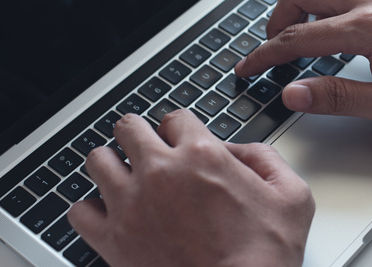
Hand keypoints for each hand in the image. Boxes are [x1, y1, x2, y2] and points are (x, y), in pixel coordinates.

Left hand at [67, 110, 314, 266]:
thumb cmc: (265, 255)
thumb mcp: (292, 196)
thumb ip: (266, 158)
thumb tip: (238, 150)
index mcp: (203, 156)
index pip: (175, 118)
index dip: (180, 128)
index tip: (181, 140)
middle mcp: (161, 173)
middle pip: (128, 128)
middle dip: (138, 134)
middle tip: (146, 148)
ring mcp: (132, 205)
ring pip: (97, 160)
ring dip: (111, 163)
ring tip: (124, 175)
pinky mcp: (113, 240)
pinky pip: (79, 211)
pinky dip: (91, 210)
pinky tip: (110, 214)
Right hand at [235, 0, 371, 127]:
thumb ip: (339, 97)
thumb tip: (295, 93)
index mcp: (367, 29)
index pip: (297, 37)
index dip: (264, 55)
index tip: (248, 68)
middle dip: (274, 21)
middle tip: (273, 49)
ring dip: (296, 1)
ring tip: (295, 31)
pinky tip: (326, 16)